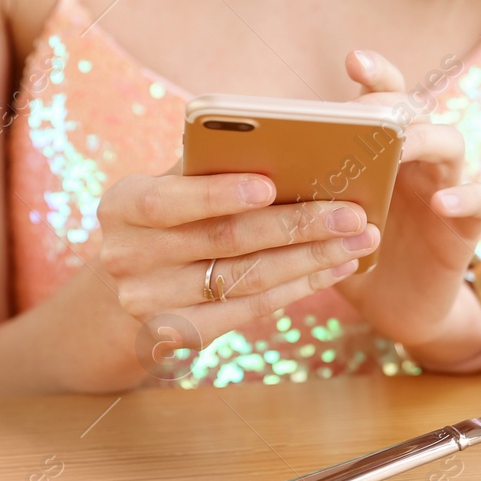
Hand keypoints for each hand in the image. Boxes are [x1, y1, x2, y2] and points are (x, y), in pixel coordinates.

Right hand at [84, 171, 377, 385]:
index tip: (271, 184)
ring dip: (311, 259)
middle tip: (352, 214)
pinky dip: (297, 287)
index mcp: (122, 206)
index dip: (218, 193)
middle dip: (297, 225)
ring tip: (358, 241)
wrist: (126, 288)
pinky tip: (332, 268)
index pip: (168, 200)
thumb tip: (288, 145)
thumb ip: (211, 165)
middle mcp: (127, 258)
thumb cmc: (170, 215)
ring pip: (246, 279)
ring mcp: (150, 303)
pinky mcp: (178, 335)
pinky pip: (249, 310)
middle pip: (224, 242)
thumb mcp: (173, 185)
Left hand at [331, 50, 480, 372]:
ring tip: (400, 147)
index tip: (354, 60)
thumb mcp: (319, 222)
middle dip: (394, 101)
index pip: (382, 98)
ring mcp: (446, 185)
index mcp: (380, 148)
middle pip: (416, 109)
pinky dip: (464, 195)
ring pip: (451, 141)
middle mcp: (416, 157)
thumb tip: (245, 169)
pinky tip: (440, 202)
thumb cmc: (349, 254)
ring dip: (426, 139)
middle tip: (370, 106)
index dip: (375, 74)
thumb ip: (299, 192)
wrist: (392, 308)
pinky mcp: (467, 223)